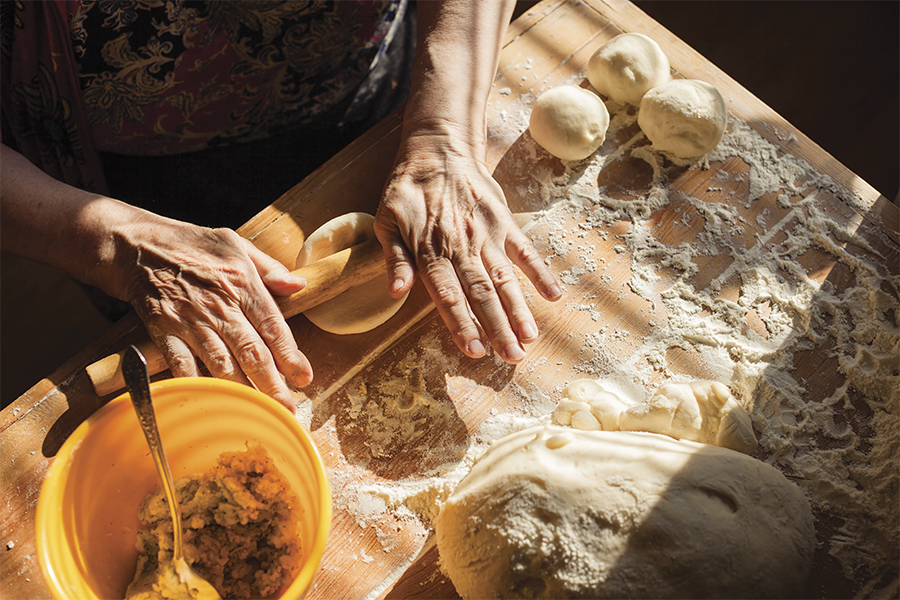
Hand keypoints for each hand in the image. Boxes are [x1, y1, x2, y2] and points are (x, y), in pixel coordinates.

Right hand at [116, 217, 312, 408]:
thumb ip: (270, 268)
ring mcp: (190, 320)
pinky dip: (198, 385)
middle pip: (251, 352)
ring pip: (221, 364)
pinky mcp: (163, 330)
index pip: (272, 325)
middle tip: (288, 408)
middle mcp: (219, 304)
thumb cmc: (191, 244)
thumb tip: (298, 286)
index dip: (290, 355)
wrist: (136, 245)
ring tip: (260, 412)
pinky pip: (182, 365)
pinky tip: (214, 402)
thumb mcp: (236, 244)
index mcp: (242, 282)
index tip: (303, 377)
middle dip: (272, 384)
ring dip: (242, 391)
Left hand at [375, 130, 562, 362]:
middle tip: (512, 358)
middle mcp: (462, 247)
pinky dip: (540, 273)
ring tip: (530, 339)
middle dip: (498, 328)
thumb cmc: (407, 190)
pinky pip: (525, 251)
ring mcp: (487, 235)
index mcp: (431, 251)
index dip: (462, 325)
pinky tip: (555, 296)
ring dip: (519, 310)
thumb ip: (394, 259)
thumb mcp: (386, 221)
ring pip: (505, 279)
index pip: (448, 296)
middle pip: (482, 294)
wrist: (438, 149)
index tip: (475, 351)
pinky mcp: (504, 223)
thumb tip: (395, 292)